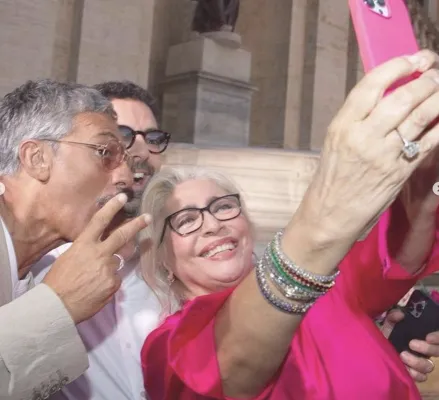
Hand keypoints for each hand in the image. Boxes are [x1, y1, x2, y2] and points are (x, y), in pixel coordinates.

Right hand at [43, 193, 150, 323]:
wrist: (57, 305)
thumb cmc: (58, 281)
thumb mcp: (69, 257)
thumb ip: (88, 250)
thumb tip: (100, 250)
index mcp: (84, 244)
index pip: (99, 221)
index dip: (112, 208)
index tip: (123, 197)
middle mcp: (99, 253)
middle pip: (122, 235)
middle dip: (137, 224)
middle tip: (148, 217)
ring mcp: (109, 268)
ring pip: (116, 262)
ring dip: (108, 267)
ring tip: (92, 279)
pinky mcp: (114, 283)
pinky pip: (115, 279)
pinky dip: (108, 282)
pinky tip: (96, 289)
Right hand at [296, 50, 438, 254]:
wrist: (331, 213)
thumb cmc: (332, 176)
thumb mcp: (336, 141)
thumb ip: (360, 118)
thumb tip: (391, 94)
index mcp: (343, 125)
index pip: (373, 85)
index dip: (399, 66)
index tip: (414, 59)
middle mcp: (363, 136)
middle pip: (403, 97)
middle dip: (427, 80)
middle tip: (435, 73)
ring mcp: (384, 154)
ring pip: (422, 116)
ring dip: (438, 97)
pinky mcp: (401, 171)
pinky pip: (430, 141)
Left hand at [382, 309, 437, 381]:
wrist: (376, 347)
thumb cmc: (387, 334)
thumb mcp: (389, 324)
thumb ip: (393, 317)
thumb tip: (400, 314)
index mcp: (423, 337)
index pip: (438, 338)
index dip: (437, 338)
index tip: (428, 337)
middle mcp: (426, 350)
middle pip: (437, 352)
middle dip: (427, 349)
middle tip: (411, 344)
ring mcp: (421, 362)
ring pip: (429, 366)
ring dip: (417, 362)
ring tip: (402, 355)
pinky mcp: (414, 373)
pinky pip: (422, 377)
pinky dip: (415, 374)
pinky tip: (406, 368)